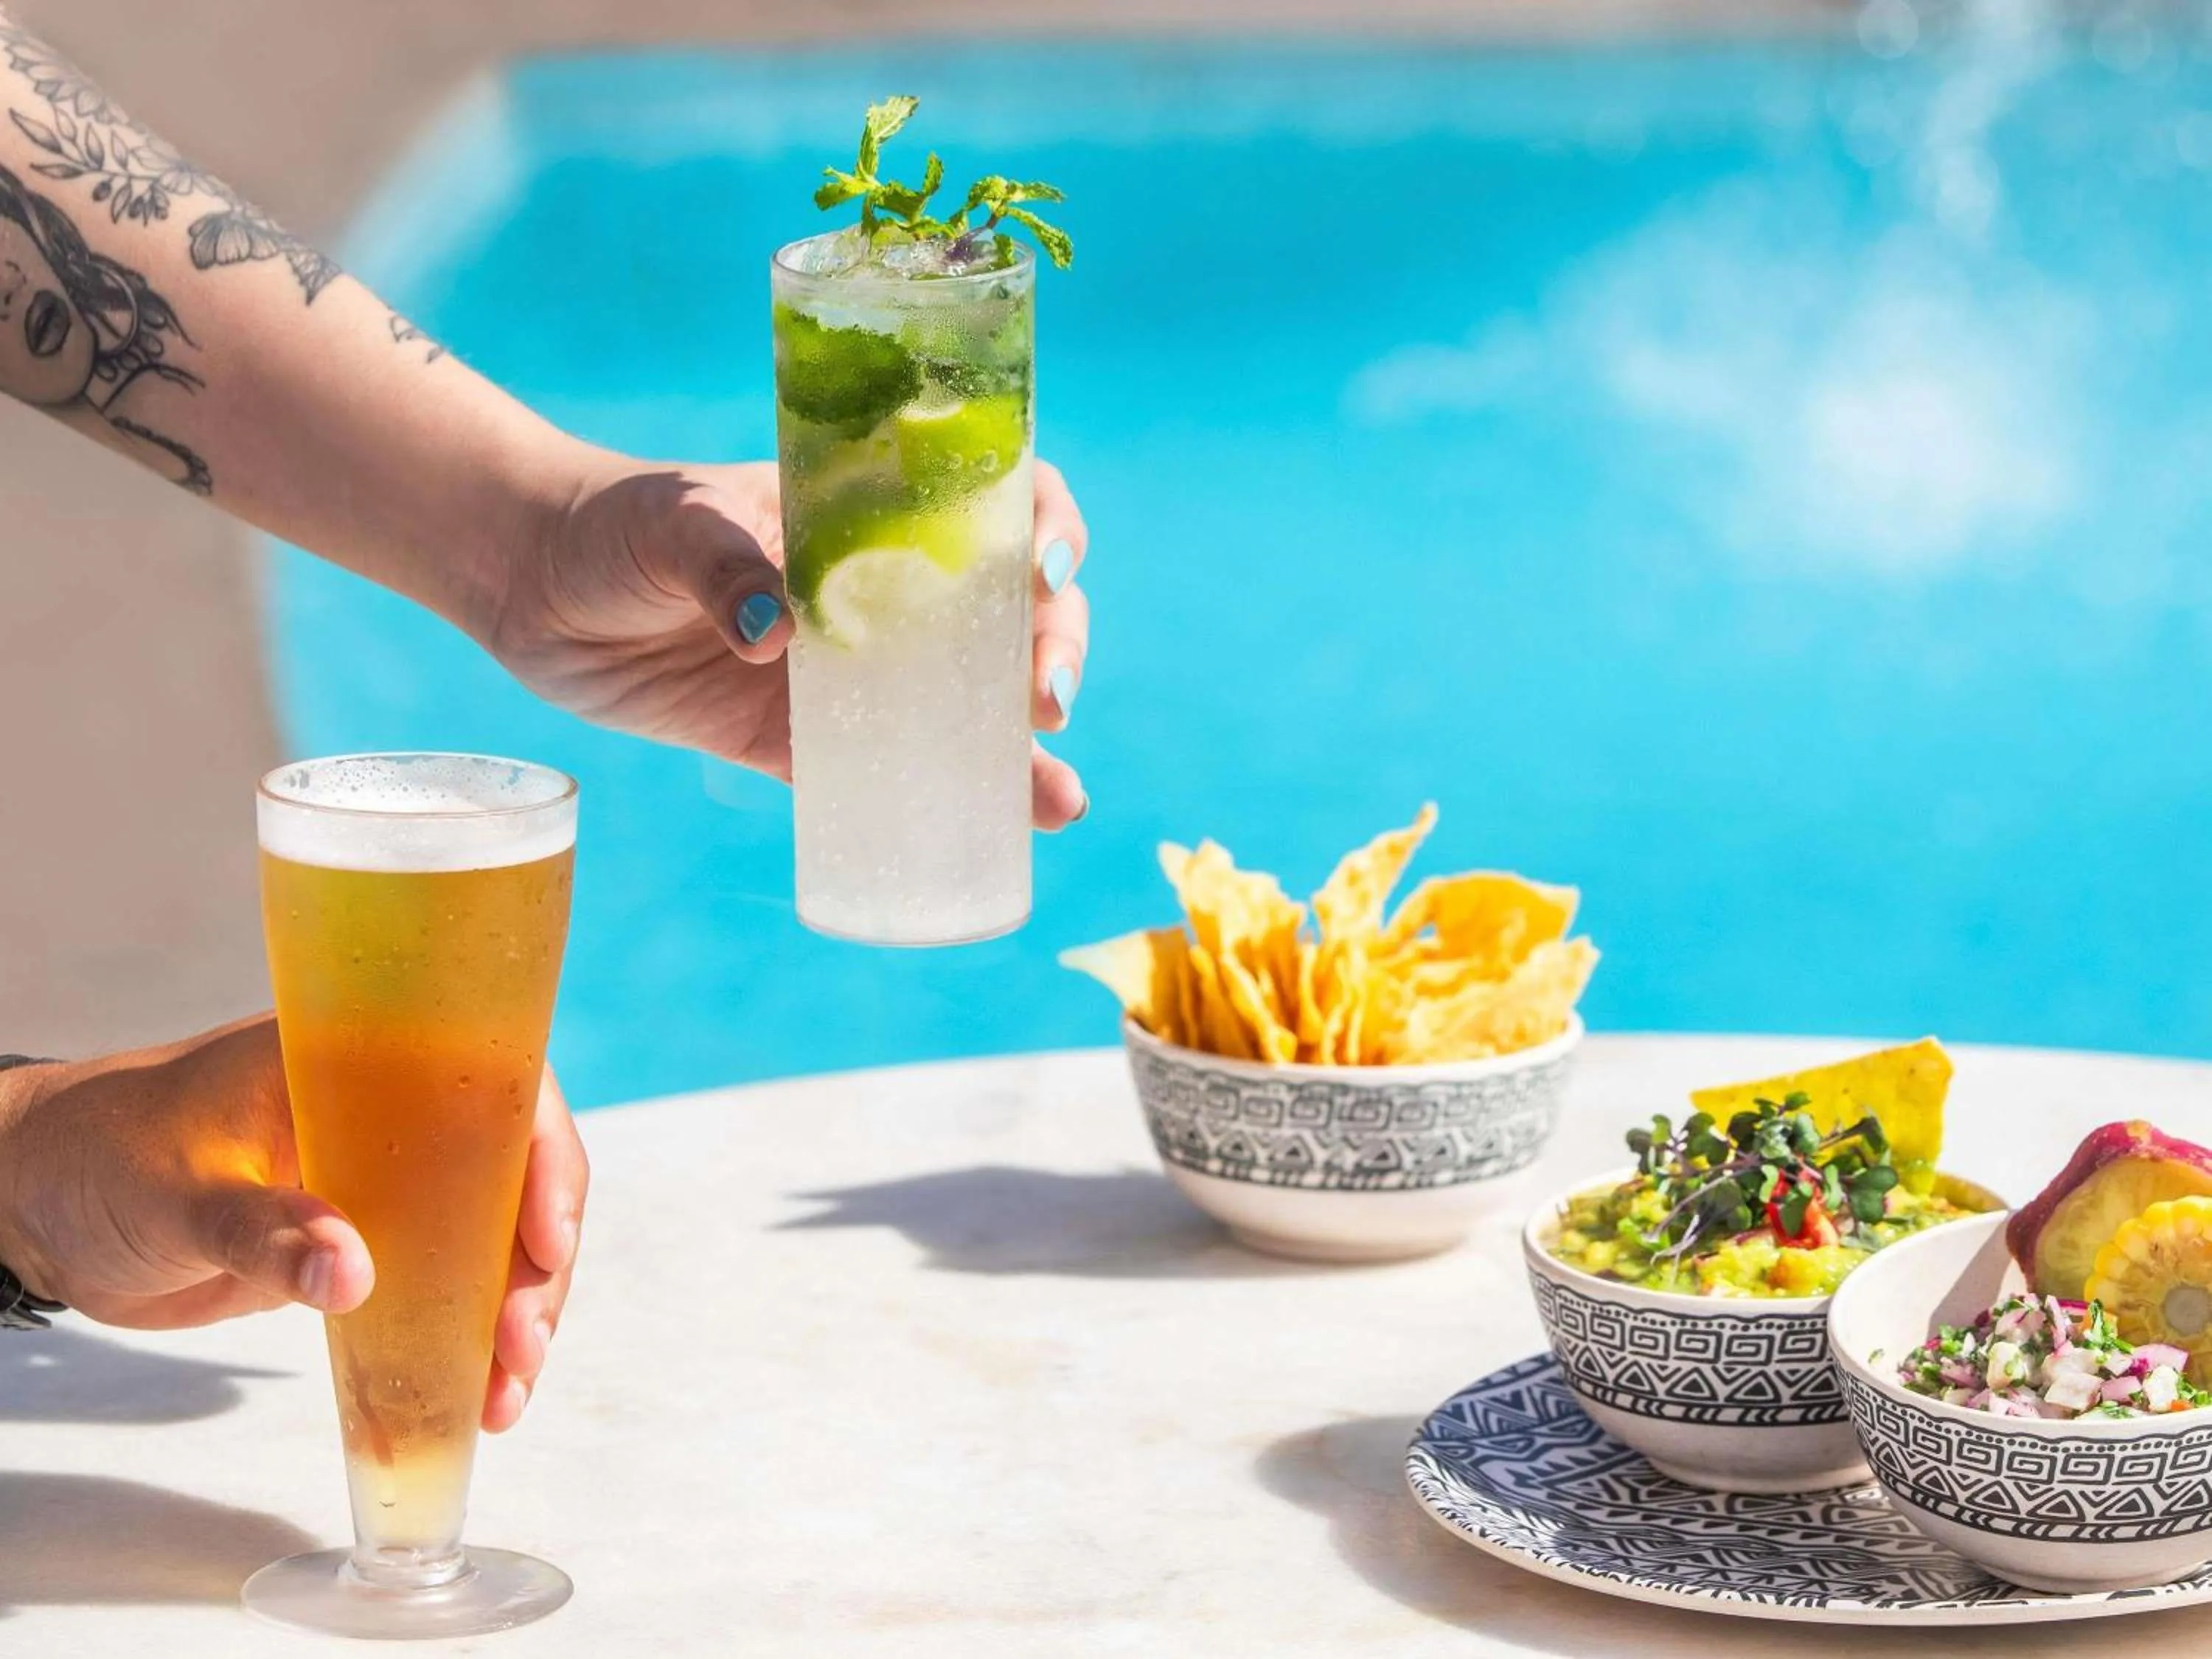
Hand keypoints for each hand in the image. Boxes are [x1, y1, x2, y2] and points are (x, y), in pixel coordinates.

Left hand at [0, 1015, 585, 1432]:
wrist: (38, 1206)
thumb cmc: (95, 1160)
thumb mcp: (173, 1192)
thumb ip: (262, 1229)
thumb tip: (356, 1276)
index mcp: (359, 1056)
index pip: (491, 1082)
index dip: (539, 1154)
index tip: (546, 1238)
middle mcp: (391, 1108)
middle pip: (512, 1169)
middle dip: (536, 1259)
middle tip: (522, 1342)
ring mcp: (384, 1176)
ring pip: (492, 1233)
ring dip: (515, 1308)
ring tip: (509, 1389)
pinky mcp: (366, 1237)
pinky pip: (446, 1279)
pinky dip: (469, 1334)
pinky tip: (481, 1390)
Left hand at [492, 452, 1090, 827]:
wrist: (530, 585)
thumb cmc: (612, 523)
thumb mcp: (671, 521)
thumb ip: (724, 563)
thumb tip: (776, 634)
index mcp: (870, 510)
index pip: (993, 500)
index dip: (1046, 526)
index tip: (1048, 568)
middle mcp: (881, 589)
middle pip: (1005, 611)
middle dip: (1052, 650)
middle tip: (1047, 697)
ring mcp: (846, 670)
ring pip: (964, 705)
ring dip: (1024, 749)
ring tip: (1058, 796)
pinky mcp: (795, 741)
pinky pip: (884, 777)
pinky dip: (945, 803)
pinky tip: (1005, 828)